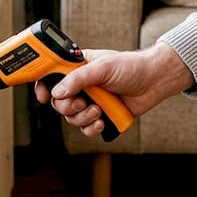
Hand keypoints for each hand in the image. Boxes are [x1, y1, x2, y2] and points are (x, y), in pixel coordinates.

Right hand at [35, 42, 194, 137]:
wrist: (154, 82)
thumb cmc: (131, 67)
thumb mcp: (103, 67)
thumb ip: (78, 78)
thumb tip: (58, 92)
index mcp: (77, 68)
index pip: (51, 76)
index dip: (43, 86)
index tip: (43, 96)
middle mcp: (81, 86)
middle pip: (59, 102)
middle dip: (68, 106)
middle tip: (82, 102)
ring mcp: (91, 102)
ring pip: (71, 118)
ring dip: (82, 118)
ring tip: (98, 110)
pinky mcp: (101, 116)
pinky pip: (86, 129)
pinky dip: (91, 128)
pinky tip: (102, 121)